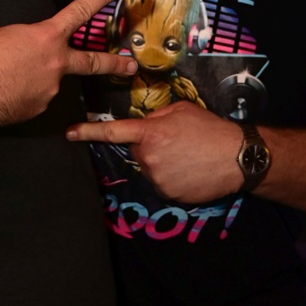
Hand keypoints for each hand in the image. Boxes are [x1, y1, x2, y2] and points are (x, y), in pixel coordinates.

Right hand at [0, 0, 136, 126]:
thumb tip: (35, 57)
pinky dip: (21, 96)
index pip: (79, 12)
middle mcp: (55, 65)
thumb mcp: (8, 36)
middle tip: (130, 66)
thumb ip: (31, 43)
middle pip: (93, 63)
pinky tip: (1, 93)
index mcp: (46, 37)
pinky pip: (33, 100)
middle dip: (114, 64)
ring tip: (3, 79)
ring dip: (34, 82)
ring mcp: (49, 91)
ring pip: (49, 84)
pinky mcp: (37, 110)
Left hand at [66, 100, 243, 201]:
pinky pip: (162, 184)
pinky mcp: (168, 194)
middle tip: (176, 142)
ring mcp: (157, 178)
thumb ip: (156, 116)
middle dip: (150, 146)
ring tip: (187, 157)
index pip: (112, 131)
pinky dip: (172, 178)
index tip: (70, 133)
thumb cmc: (210, 129)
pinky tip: (189, 171)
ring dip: (162, 163)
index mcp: (150, 132)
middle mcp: (149, 157)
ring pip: (150, 168)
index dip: (87, 132)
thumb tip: (143, 123)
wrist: (236, 157)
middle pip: (138, 151)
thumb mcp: (181, 110)